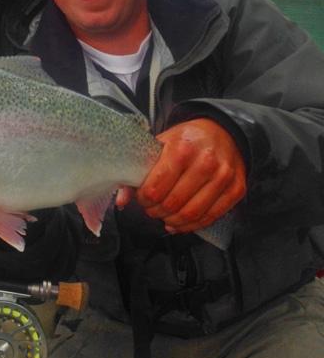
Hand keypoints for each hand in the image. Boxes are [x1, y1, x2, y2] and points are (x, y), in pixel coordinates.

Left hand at [135, 118, 245, 233]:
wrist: (222, 132)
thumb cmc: (187, 140)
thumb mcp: (160, 144)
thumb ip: (139, 170)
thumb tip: (121, 201)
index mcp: (182, 149)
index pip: (156, 188)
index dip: (144, 199)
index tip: (142, 197)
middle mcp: (205, 162)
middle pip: (173, 204)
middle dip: (156, 211)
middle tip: (151, 208)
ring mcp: (223, 177)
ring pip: (192, 214)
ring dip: (173, 220)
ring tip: (164, 216)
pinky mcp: (236, 190)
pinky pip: (210, 217)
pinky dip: (192, 225)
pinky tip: (180, 222)